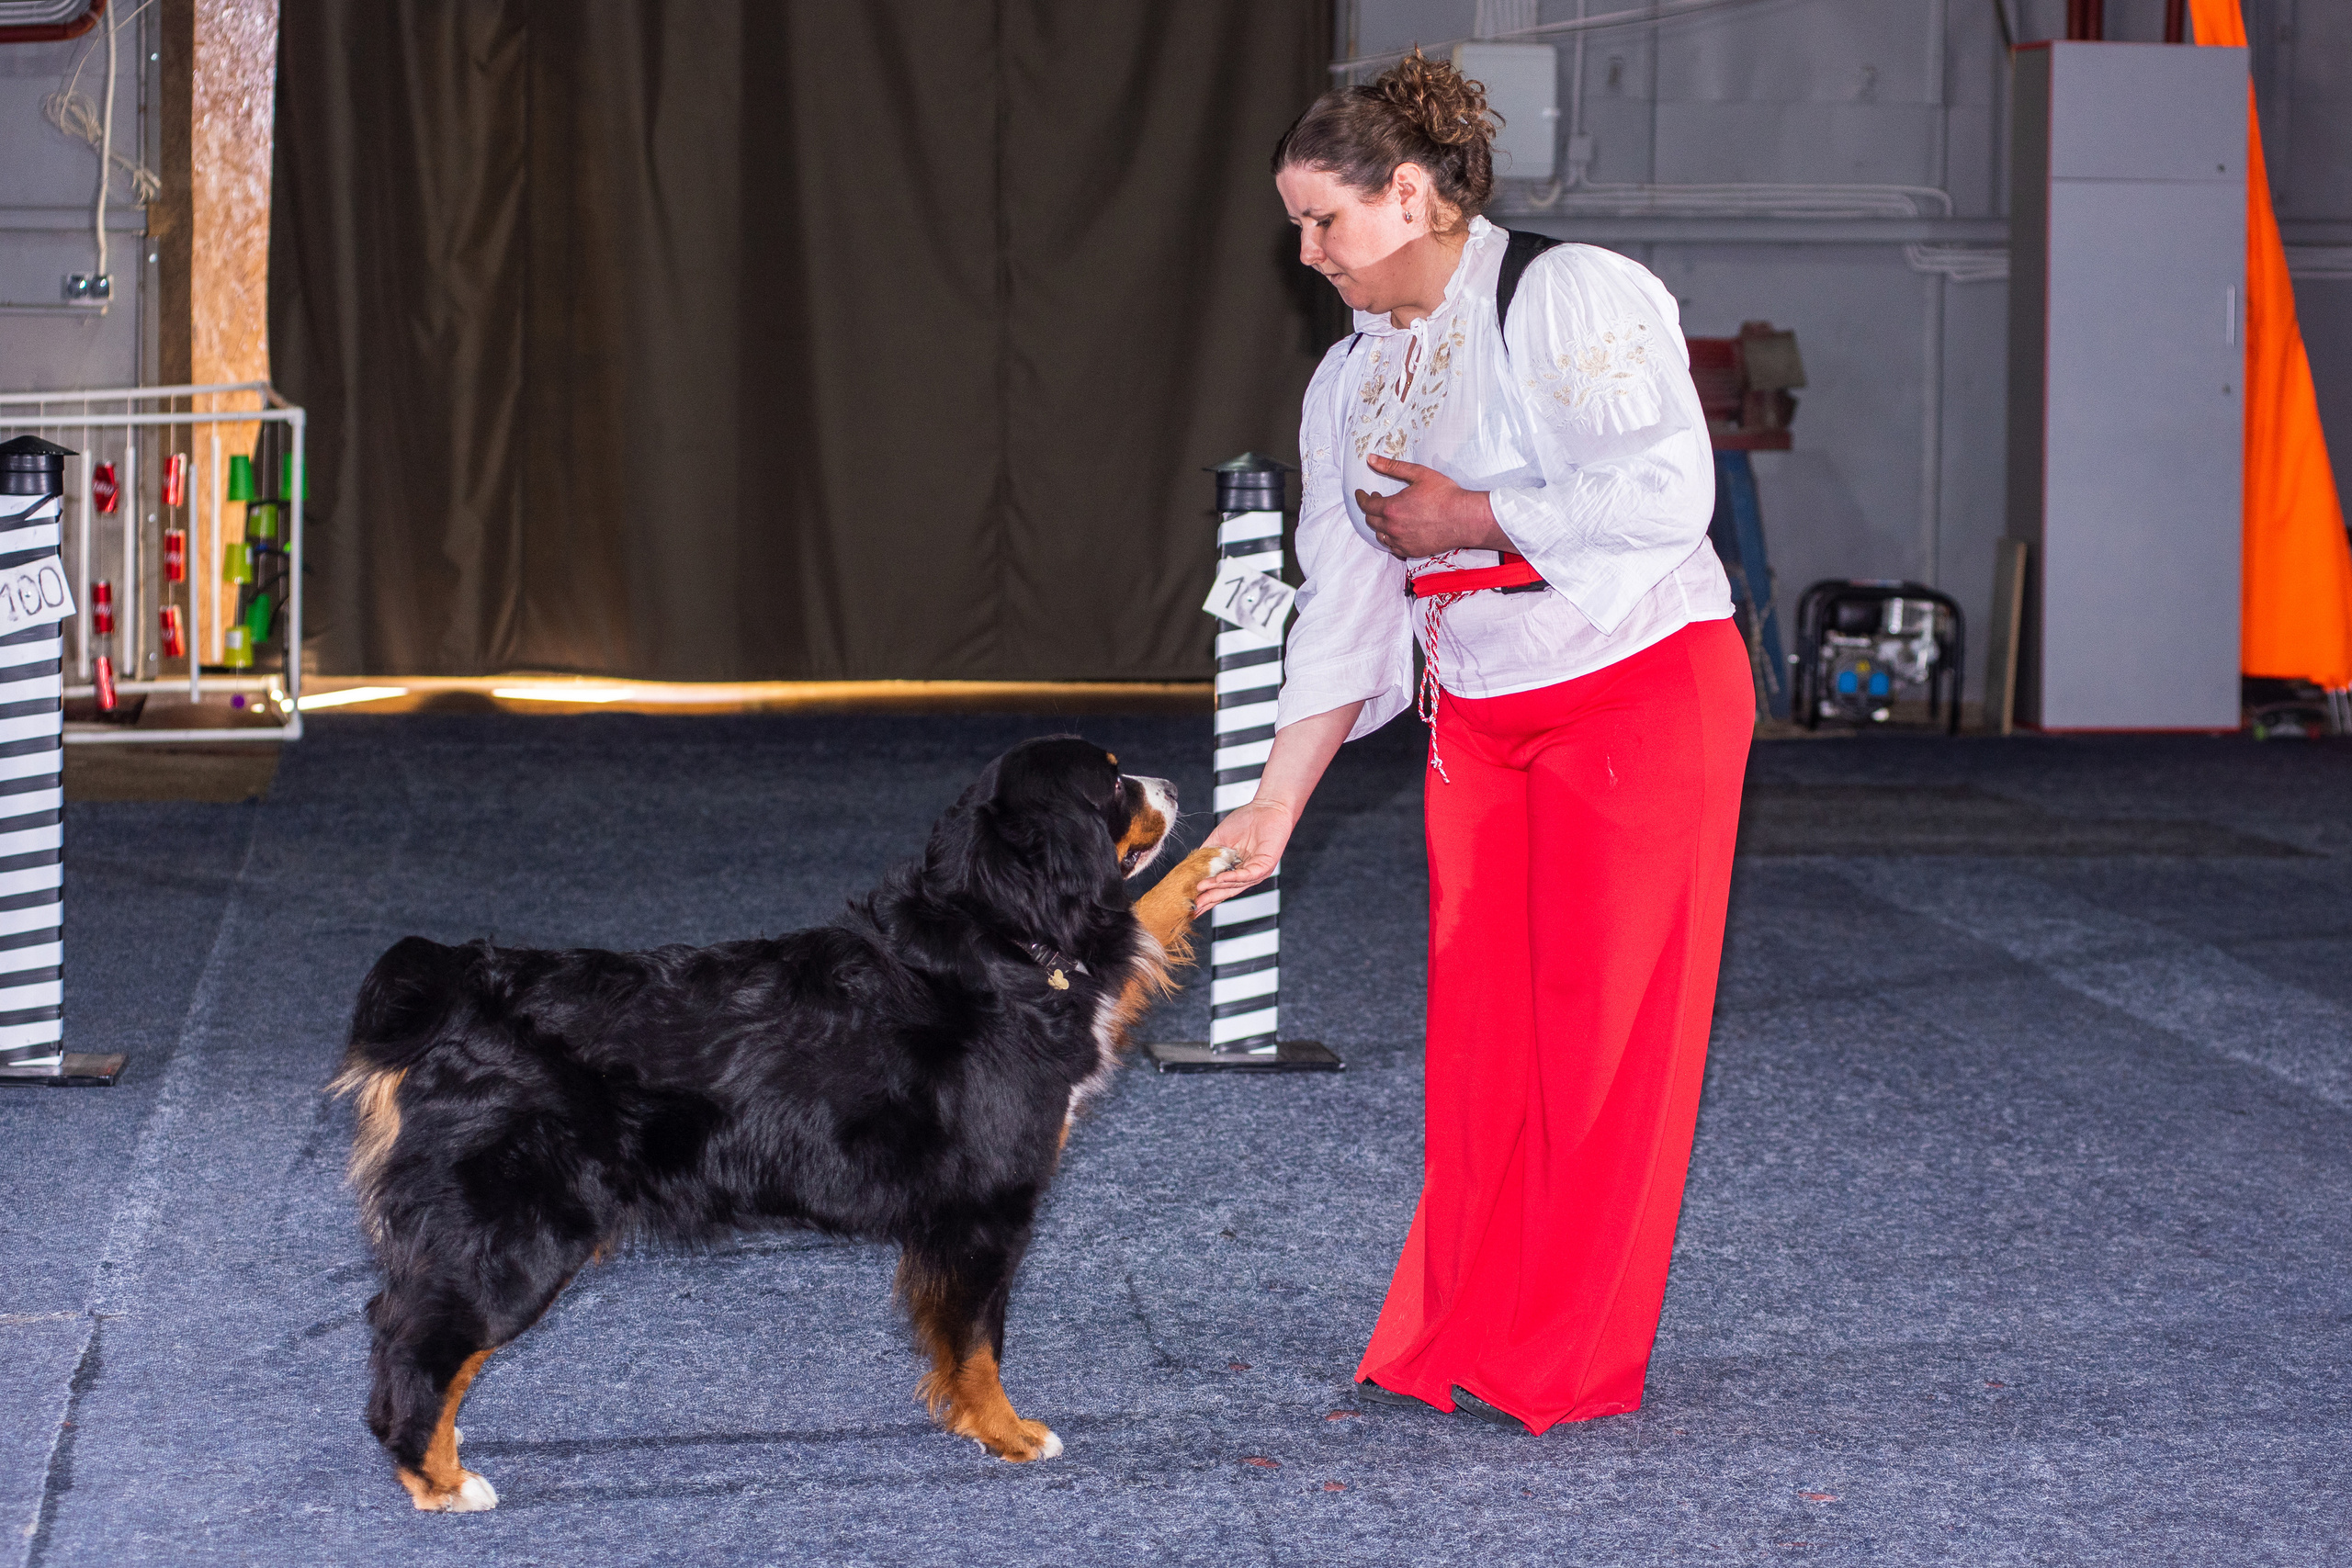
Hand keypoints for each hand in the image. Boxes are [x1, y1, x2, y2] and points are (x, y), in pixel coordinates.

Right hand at [1194, 800, 1294, 911]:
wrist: (1268, 807)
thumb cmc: (1247, 820)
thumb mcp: (1219, 839)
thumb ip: (1207, 853)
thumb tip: (1190, 866)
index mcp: (1236, 869)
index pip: (1219, 886)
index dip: (1205, 895)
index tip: (1190, 902)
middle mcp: (1247, 874)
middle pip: (1226, 891)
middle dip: (1209, 899)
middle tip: (1194, 907)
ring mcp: (1257, 872)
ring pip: (1235, 884)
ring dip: (1217, 887)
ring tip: (1201, 888)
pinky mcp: (1265, 865)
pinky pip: (1247, 875)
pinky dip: (1232, 878)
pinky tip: (1219, 878)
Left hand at [1355, 455, 1510, 558]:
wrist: (1465, 518)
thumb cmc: (1445, 494)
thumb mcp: (1418, 474)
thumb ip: (1392, 467)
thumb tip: (1371, 459)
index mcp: (1391, 508)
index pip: (1366, 505)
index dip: (1361, 498)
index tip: (1361, 493)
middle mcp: (1393, 528)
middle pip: (1371, 521)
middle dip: (1371, 509)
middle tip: (1377, 500)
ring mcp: (1401, 542)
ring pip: (1381, 535)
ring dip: (1380, 524)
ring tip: (1388, 515)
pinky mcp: (1411, 552)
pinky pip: (1393, 547)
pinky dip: (1392, 538)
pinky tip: (1398, 531)